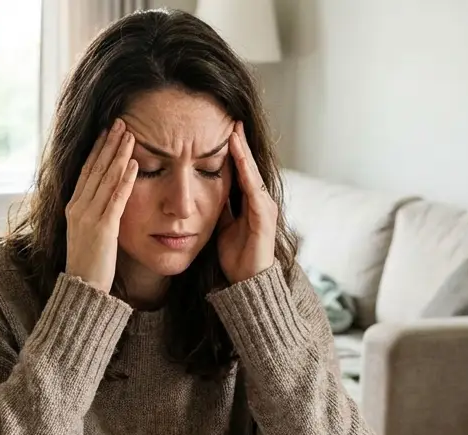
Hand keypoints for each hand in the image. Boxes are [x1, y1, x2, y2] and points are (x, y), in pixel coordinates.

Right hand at [65, 119, 137, 292]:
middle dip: (109, 143)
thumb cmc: (89, 265)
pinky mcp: (103, 228)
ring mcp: (89, 217)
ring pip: (105, 178)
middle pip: (95, 168)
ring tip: (129, 133)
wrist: (83, 289)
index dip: (98, 150)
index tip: (108, 132)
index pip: (86, 171)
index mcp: (73, 207)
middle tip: (121, 121)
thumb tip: (105, 200)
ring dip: (118, 154)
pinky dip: (125, 179)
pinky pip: (116, 198)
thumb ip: (93, 214)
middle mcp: (78, 208)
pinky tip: (134, 163)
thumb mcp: (86, 234)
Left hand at [217, 122, 278, 284]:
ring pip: (252, 174)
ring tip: (235, 132)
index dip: (232, 151)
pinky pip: (253, 191)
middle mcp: (260, 201)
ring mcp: (264, 208)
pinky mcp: (264, 218)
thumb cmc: (236, 255)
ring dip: (244, 153)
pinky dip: (247, 173)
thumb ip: (218, 207)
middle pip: (248, 166)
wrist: (247, 281)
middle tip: (231, 119)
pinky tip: (240, 160)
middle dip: (240, 144)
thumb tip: (202, 190)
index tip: (221, 129)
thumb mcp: (222, 225)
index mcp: (249, 202)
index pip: (240, 170)